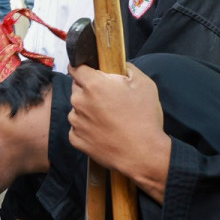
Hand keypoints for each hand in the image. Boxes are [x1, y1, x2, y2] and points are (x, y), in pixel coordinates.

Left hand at [68, 63, 171, 201]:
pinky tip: (104, 132)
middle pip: (77, 88)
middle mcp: (79, 101)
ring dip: (88, 110)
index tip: (89, 72)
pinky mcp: (75, 139)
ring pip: (77, 109)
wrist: (144, 154)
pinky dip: (87, 128)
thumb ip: (126, 68)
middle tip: (109, 100)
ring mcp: (75, 121)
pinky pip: (77, 128)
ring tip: (109, 119)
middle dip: (89, 90)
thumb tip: (117, 64)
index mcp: (93, 85)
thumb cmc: (145, 118)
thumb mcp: (144, 84)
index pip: (76, 67)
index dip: (84, 68)